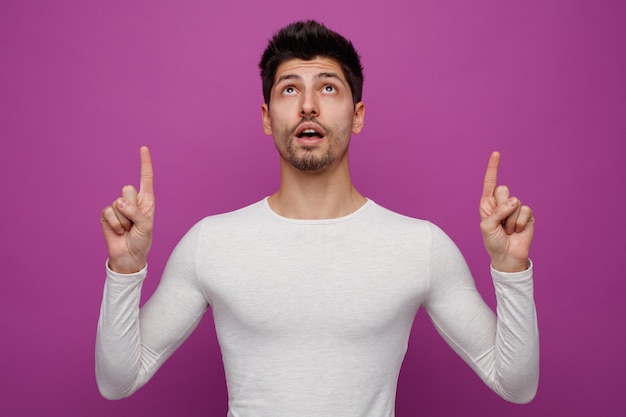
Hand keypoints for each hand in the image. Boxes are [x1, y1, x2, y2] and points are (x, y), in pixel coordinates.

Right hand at [100, 146, 154, 273]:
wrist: (128, 257)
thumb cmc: (142, 240)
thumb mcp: (146, 226)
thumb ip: (136, 212)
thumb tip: (118, 201)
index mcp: (146, 201)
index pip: (146, 179)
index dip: (145, 163)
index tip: (143, 147)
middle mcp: (132, 201)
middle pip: (128, 190)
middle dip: (132, 208)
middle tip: (134, 223)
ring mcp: (118, 207)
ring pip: (118, 203)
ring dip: (124, 220)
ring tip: (127, 230)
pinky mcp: (106, 214)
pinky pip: (109, 212)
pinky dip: (115, 224)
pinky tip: (118, 231)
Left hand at [479, 151, 533, 271]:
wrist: (507, 257)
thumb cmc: (493, 242)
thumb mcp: (487, 226)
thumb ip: (497, 212)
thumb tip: (515, 201)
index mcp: (487, 203)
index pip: (490, 182)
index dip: (493, 167)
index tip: (496, 153)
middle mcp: (501, 203)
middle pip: (503, 190)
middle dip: (501, 207)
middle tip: (500, 223)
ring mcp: (515, 208)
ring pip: (515, 201)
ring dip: (510, 220)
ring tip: (507, 230)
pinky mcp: (527, 215)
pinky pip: (524, 211)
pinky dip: (519, 223)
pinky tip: (517, 231)